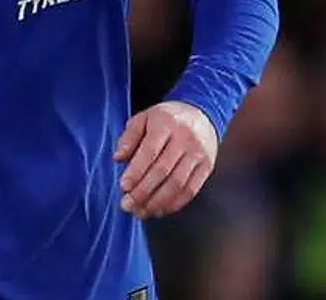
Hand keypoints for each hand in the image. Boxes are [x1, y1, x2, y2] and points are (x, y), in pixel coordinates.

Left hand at [113, 100, 217, 218]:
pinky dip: (174, 204)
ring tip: (140, 211)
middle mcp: (185, 139)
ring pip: (178, 184)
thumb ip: (129, 137)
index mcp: (166, 123)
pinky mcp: (207, 167)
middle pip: (163, 171)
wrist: (201, 113)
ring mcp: (199, 154)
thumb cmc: (165, 119)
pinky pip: (191, 190)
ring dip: (157, 202)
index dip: (136, 171)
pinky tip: (159, 210)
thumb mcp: (143, 118)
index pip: (150, 151)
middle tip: (127, 204)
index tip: (123, 186)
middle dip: (143, 191)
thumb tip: (118, 158)